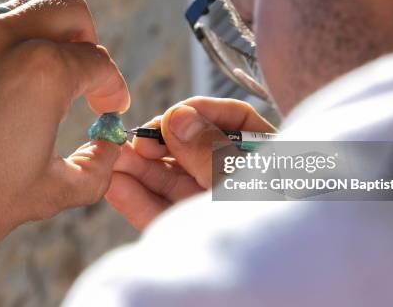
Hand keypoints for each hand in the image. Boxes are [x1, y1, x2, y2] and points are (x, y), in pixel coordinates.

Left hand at [0, 0, 129, 285]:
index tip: (109, 106)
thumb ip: (97, 165)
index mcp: (41, 72)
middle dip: (88, 41)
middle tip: (84, 74)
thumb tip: (110, 147)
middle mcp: (1, 39)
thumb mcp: (52, 192)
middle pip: (68, 10)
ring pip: (19, 9)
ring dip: (40, 37)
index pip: (97, 63)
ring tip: (38, 77)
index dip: (112, 87)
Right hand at [105, 97, 274, 230]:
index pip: (233, 120)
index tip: (171, 117)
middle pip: (194, 150)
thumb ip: (210, 151)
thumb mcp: (245, 183)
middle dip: (159, 144)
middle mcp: (240, 178)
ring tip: (112, 160)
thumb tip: (178, 117)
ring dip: (141, 171)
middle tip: (130, 141)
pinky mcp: (193, 232)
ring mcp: (215, 207)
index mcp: (269, 156)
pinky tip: (118, 186)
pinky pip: (165, 214)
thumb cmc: (278, 224)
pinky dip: (139, 201)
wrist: (280, 280)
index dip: (198, 113)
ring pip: (174, 182)